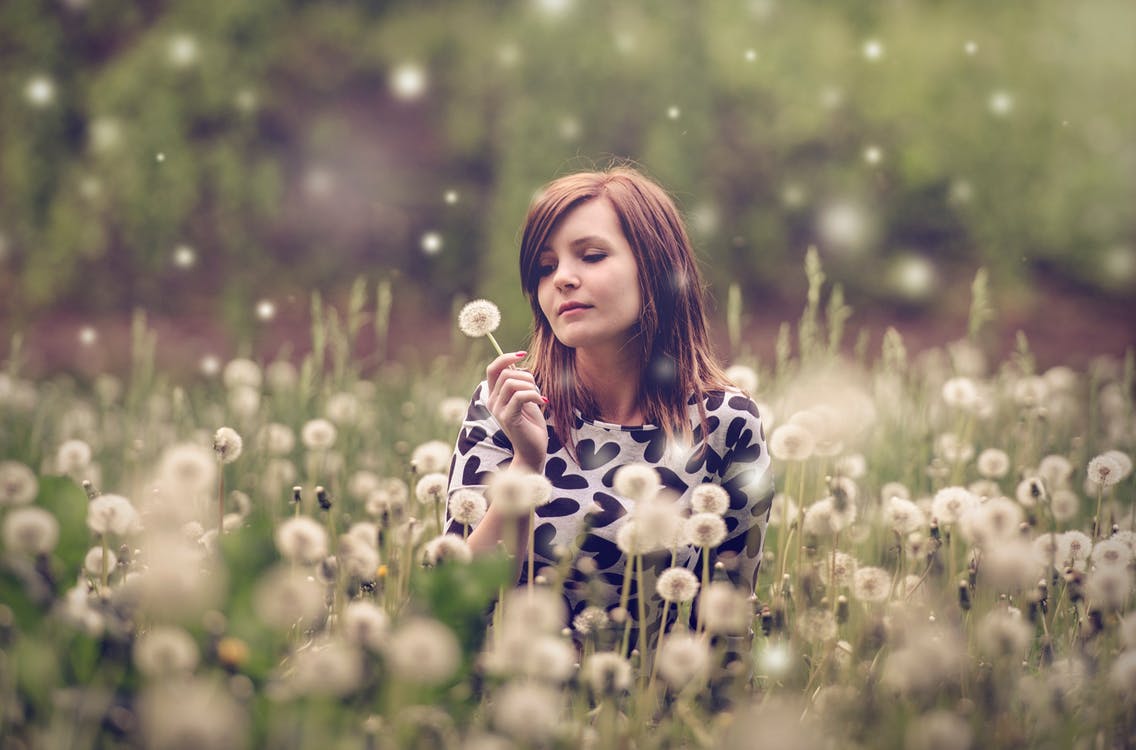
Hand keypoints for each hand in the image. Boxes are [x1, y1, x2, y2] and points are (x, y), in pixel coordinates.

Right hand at [486, 351, 547, 470]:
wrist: (533, 450)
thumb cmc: (531, 424)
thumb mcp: (525, 399)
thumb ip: (518, 383)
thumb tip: (516, 362)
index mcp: (494, 395)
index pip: (492, 369)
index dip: (506, 357)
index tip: (522, 354)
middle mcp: (492, 401)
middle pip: (505, 373)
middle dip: (526, 375)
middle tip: (536, 388)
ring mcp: (498, 410)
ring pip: (512, 383)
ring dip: (530, 386)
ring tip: (539, 397)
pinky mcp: (508, 418)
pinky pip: (520, 396)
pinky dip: (534, 395)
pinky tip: (543, 402)